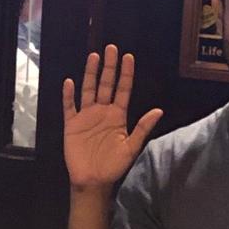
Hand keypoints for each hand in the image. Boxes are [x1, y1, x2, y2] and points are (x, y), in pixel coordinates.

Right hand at [63, 47, 161, 191]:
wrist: (93, 180)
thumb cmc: (114, 165)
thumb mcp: (132, 147)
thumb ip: (143, 127)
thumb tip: (159, 110)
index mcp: (118, 116)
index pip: (123, 89)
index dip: (125, 74)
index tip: (128, 57)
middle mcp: (102, 112)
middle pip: (106, 84)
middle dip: (109, 67)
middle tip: (111, 48)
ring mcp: (86, 116)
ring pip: (88, 89)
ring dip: (91, 74)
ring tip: (94, 57)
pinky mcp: (72, 124)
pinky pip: (69, 106)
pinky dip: (69, 95)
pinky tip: (69, 82)